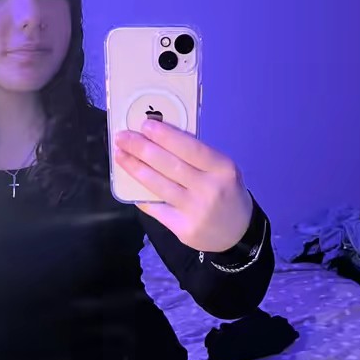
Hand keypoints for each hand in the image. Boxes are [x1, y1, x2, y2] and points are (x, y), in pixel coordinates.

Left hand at [114, 119, 253, 252]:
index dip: (165, 136)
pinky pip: (156, 208)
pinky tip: (129, 184)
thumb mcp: (222, 171)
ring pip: (158, 185)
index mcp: (223, 169)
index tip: (145, 125)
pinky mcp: (183, 229)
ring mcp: (195, 211)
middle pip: (169, 165)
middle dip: (142, 149)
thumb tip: (160, 139)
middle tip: (122, 138)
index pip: (190, 148)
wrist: (238, 234)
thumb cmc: (227, 194)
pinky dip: (141, 195)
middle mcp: (209, 189)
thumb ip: (198, 157)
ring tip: (120, 155)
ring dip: (135, 168)